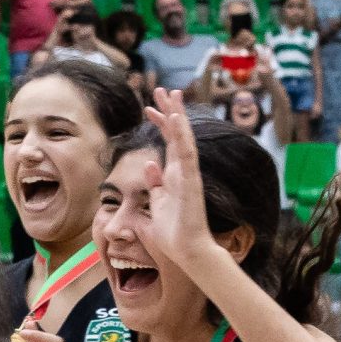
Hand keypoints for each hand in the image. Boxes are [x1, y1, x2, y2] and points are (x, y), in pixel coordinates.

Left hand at [130, 88, 216, 273]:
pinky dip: (181, 135)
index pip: (167, 144)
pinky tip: (176, 117)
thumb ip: (154, 185)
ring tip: (171, 94)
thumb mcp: (157, 204)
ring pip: (183, 138)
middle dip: (169, 111)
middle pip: (176, 135)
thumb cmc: (173, 234)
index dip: (160, 124)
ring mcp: (188, 175)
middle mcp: (183, 171)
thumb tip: (149, 165)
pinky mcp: (191, 181)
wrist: (187, 251)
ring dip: (177, 115)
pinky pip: (186, 153)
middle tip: (161, 90)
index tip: (149, 108)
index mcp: (174, 176)